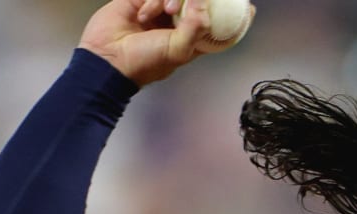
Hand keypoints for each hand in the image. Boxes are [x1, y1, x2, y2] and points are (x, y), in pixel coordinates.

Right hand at [79, 0, 240, 85]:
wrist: (107, 60)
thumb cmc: (144, 64)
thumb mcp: (178, 51)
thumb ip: (195, 28)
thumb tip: (203, 6)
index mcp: (191, 38)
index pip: (217, 23)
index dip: (233, 15)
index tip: (249, 8)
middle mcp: (177, 22)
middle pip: (199, 1)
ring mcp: (159, 9)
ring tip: (165, 13)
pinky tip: (145, 14)